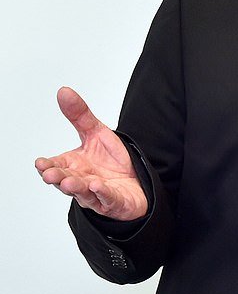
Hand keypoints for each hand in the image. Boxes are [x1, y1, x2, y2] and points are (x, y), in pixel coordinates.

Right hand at [35, 87, 147, 220]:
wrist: (140, 181)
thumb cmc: (114, 161)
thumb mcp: (98, 133)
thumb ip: (80, 116)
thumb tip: (63, 91)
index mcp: (75, 165)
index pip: (57, 166)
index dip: (48, 166)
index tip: (41, 163)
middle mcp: (82, 181)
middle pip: (66, 180)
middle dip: (58, 178)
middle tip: (49, 174)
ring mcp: (97, 194)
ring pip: (83, 193)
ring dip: (75, 188)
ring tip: (68, 182)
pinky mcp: (114, 202)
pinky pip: (106, 199)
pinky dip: (101, 193)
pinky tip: (96, 186)